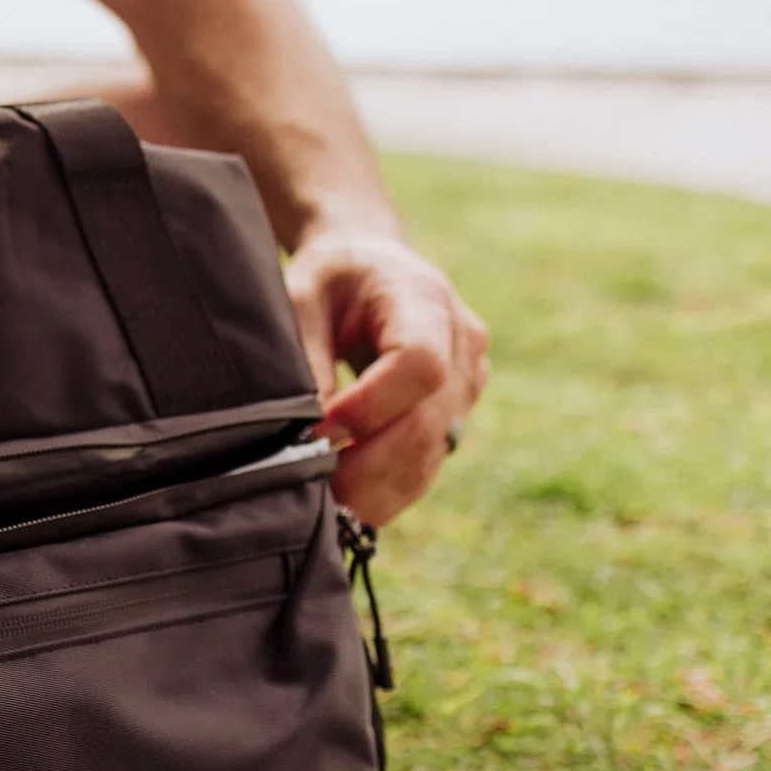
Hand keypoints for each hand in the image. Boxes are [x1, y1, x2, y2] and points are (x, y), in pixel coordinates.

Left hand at [284, 230, 489, 525]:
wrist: (370, 267)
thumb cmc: (330, 280)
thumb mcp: (301, 301)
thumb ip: (306, 360)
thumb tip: (309, 435)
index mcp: (424, 298)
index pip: (420, 365)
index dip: (370, 409)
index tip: (318, 432)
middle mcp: (462, 342)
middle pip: (428, 423)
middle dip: (365, 466)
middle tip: (309, 487)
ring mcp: (469, 381)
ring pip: (431, 455)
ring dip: (375, 489)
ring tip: (323, 503)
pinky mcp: (458, 413)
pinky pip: (428, 464)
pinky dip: (386, 490)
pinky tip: (347, 499)